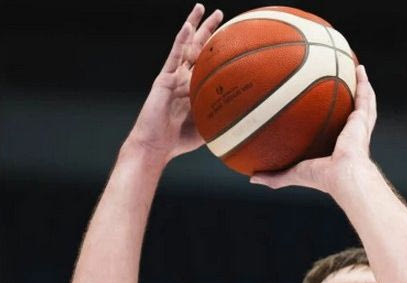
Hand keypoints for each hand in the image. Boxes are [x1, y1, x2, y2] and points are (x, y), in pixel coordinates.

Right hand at [125, 4, 224, 164]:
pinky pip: (174, 54)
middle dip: (208, 30)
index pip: (208, 63)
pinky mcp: (164, 77)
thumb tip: (250, 117)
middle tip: (220, 14)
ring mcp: (173, 75)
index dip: (218, 49)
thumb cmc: (179, 141)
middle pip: (197, 48)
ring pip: (185, 45)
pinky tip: (189, 25)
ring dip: (194, 25)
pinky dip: (181, 39)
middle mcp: (184, 78)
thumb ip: (224, 117)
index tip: (232, 37)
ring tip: (202, 8)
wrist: (156, 146)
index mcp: (194, 88)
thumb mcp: (209, 127)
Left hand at [249, 64, 376, 194]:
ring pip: (363, 103)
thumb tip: (252, 178)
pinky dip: (363, 81)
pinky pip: (364, 96)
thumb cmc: (321, 178)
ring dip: (361, 87)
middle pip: (352, 113)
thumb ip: (274, 176)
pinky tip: (359, 67)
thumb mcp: (292, 174)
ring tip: (355, 69)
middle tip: (342, 82)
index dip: (331, 120)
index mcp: (338, 147)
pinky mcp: (362, 119)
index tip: (324, 108)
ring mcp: (359, 127)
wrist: (343, 176)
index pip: (335, 131)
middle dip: (349, 99)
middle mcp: (351, 135)